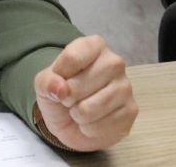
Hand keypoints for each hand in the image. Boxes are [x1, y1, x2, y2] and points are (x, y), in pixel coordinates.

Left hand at [33, 34, 136, 150]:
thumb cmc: (61, 94)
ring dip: (77, 115)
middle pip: (78, 84)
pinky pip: (99, 126)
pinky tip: (94, 120)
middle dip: (67, 97)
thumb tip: (60, 89)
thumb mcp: (44, 84)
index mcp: (94, 45)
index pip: (72, 57)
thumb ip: (46, 81)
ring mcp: (126, 87)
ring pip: (88, 109)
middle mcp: (115, 62)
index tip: (59, 81)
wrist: (73, 121)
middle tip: (71, 98)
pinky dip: (89, 128)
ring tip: (81, 109)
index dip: (58, 75)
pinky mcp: (131, 111)